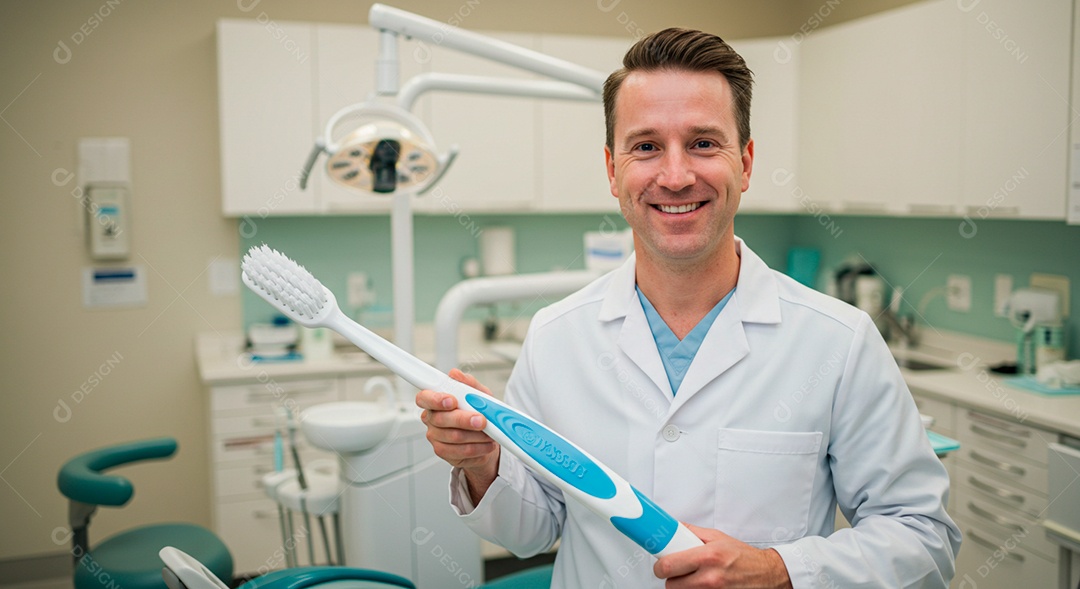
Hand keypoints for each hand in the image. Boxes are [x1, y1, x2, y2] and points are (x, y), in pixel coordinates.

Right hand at [416, 368, 500, 503]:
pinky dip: (478, 448)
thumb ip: (468, 384)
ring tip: (489, 433)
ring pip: (453, 437)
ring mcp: (436, 437)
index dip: (435, 399)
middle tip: (481, 420)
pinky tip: (487, 444)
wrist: (487, 438)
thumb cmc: (479, 413)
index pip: (424, 398)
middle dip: (463, 419)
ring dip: (475, 435)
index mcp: (435, 401)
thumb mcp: (479, 395)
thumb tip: (455, 374)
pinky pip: (460, 452)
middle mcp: (431, 419)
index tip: (452, 401)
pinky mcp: (444, 452)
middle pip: (441, 419)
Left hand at [653, 524, 792, 588]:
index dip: (660, 566)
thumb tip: (672, 528)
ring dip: (683, 587)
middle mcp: (710, 578)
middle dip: (671, 578)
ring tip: (694, 578)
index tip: (660, 565)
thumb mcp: (717, 537)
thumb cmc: (743, 556)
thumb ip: (692, 532)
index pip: (668, 566)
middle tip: (678, 572)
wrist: (766, 573)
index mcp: (707, 557)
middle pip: (671, 585)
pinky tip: (702, 585)